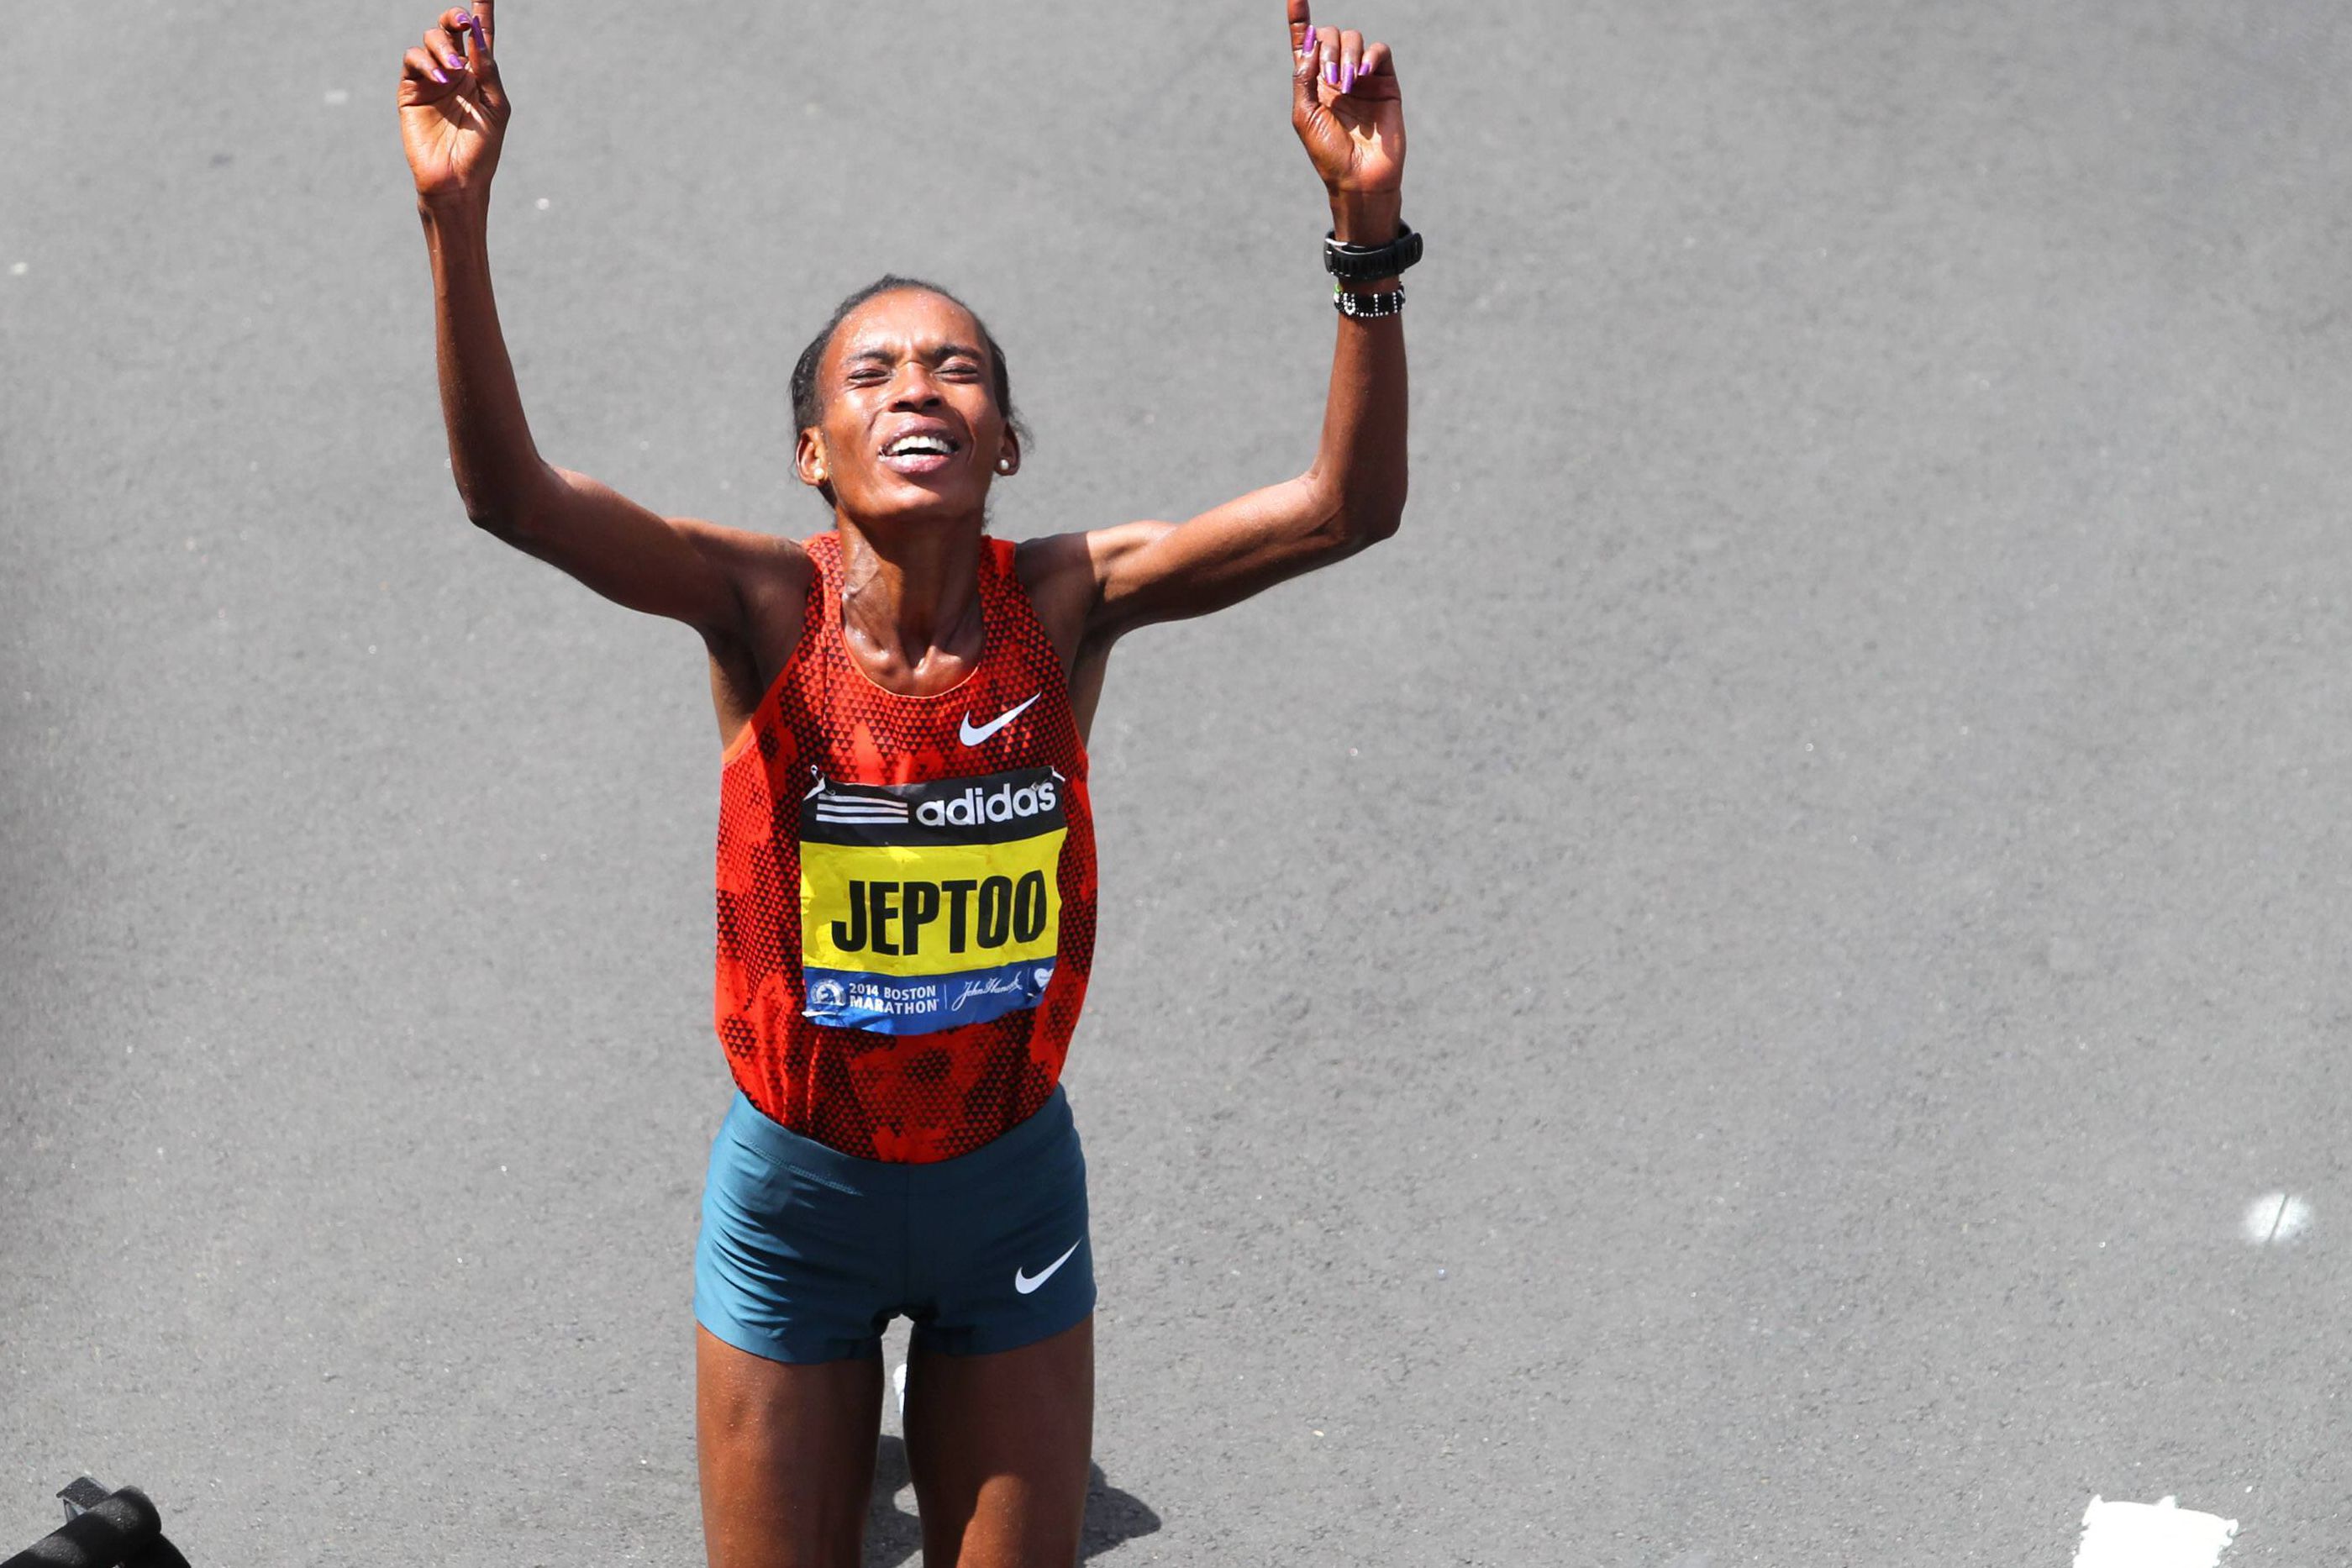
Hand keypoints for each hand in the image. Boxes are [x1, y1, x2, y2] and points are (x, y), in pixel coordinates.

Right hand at [399, 2, 509, 206]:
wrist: (457, 180)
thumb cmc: (482, 150)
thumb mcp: (495, 108)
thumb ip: (488, 71)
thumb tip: (477, 35)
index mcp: (479, 76)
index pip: (480, 37)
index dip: (481, 11)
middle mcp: (454, 72)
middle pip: (451, 30)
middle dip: (455, 19)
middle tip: (463, 23)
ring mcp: (431, 79)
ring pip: (430, 40)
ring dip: (442, 47)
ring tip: (453, 71)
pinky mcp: (410, 90)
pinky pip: (412, 61)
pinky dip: (425, 63)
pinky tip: (440, 79)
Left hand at [1287, 1, 1403, 196]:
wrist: (1359, 178)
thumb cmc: (1327, 153)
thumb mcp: (1304, 114)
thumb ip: (1303, 77)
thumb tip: (1311, 44)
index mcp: (1313, 82)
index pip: (1305, 42)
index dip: (1299, 16)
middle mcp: (1337, 74)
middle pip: (1330, 35)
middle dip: (1327, 46)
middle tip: (1330, 76)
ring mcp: (1362, 77)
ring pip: (1354, 39)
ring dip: (1347, 55)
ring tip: (1347, 84)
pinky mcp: (1385, 82)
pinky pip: (1380, 52)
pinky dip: (1370, 55)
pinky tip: (1363, 74)